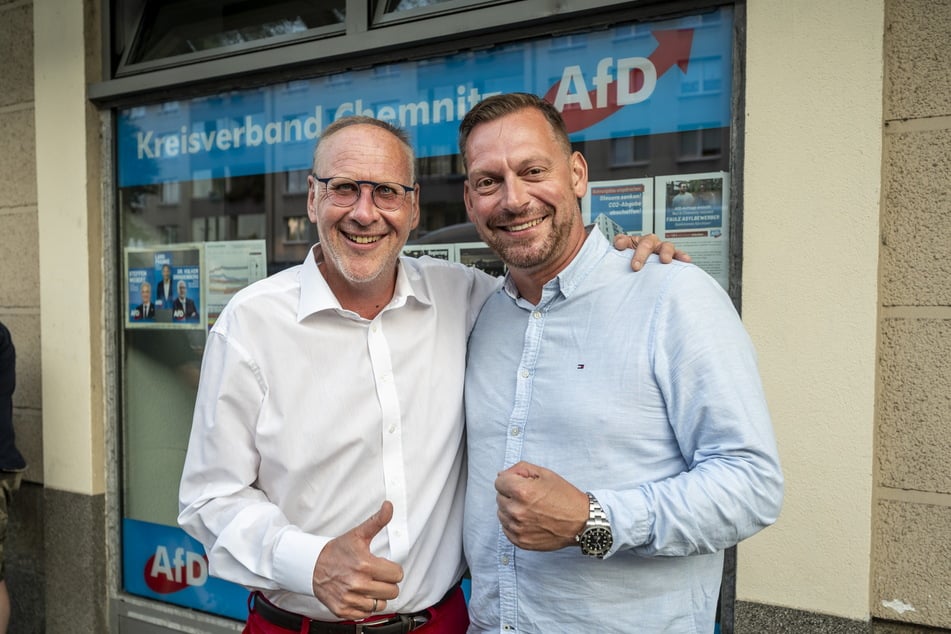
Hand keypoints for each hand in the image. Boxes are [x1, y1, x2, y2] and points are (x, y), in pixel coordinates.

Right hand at [311, 501, 403, 619]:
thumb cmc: (336, 551)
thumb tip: (389, 506)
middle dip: (387, 582)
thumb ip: (377, 521)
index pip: (397, 574)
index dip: (392, 569)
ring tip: (368, 585)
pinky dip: (365, 606)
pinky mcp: (343, 610)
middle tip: (376, 575)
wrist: (310, 566)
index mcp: (365, 564)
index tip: (383, 566)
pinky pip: (366, 614)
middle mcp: (358, 584)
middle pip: (392, 591)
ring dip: (377, 596)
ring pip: (381, 605)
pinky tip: (358, 594)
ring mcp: (350, 599)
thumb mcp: (358, 534)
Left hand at [494, 461, 588, 550]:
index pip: (499, 481)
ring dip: (511, 509)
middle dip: (511, 494)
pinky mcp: (520, 541)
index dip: (511, 480)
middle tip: (529, 497)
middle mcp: (516, 511)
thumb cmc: (565, 497)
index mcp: (521, 492)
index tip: (521, 483)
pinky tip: (529, 520)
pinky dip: (514, 523)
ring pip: (501, 513)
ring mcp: (517, 528)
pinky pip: (506, 528)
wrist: (581, 522)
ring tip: (530, 509)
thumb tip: (501, 474)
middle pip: (499, 497)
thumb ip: (520, 469)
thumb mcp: (545, 474)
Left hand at [614, 233, 691, 270]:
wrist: (642, 270)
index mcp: (636, 241)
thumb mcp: (622, 253)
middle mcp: (651, 243)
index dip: (625, 244)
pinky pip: (679, 255)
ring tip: (665, 260)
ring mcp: (662, 249)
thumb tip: (618, 243)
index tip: (623, 252)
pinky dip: (682, 256)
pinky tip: (686, 260)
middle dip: (641, 254)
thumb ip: (619, 244)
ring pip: (666, 246)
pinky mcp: (673, 257)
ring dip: (665, 252)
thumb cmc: (633, 261)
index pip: (629, 240)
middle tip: (636, 267)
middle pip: (647, 243)